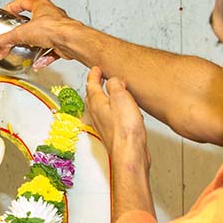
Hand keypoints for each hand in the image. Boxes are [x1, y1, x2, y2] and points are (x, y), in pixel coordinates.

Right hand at [0, 0, 77, 70]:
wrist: (71, 41)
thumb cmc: (55, 28)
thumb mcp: (23, 33)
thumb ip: (8, 39)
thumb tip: (0, 46)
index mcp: (41, 6)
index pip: (23, 2)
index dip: (13, 7)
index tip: (7, 13)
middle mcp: (51, 15)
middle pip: (34, 19)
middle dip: (24, 29)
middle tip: (17, 35)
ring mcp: (58, 28)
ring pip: (44, 35)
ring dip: (34, 44)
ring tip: (28, 49)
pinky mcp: (62, 41)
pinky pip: (51, 49)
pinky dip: (44, 57)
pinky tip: (38, 62)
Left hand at [86, 66, 154, 216]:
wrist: (130, 154)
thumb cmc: (125, 130)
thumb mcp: (121, 98)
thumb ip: (115, 85)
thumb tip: (113, 80)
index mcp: (97, 104)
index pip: (92, 84)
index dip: (94, 74)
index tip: (95, 68)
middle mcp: (97, 115)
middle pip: (93, 96)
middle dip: (96, 86)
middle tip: (99, 78)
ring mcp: (104, 126)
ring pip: (100, 108)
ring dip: (104, 98)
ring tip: (111, 92)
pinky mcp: (113, 134)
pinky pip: (110, 117)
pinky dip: (113, 110)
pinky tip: (122, 113)